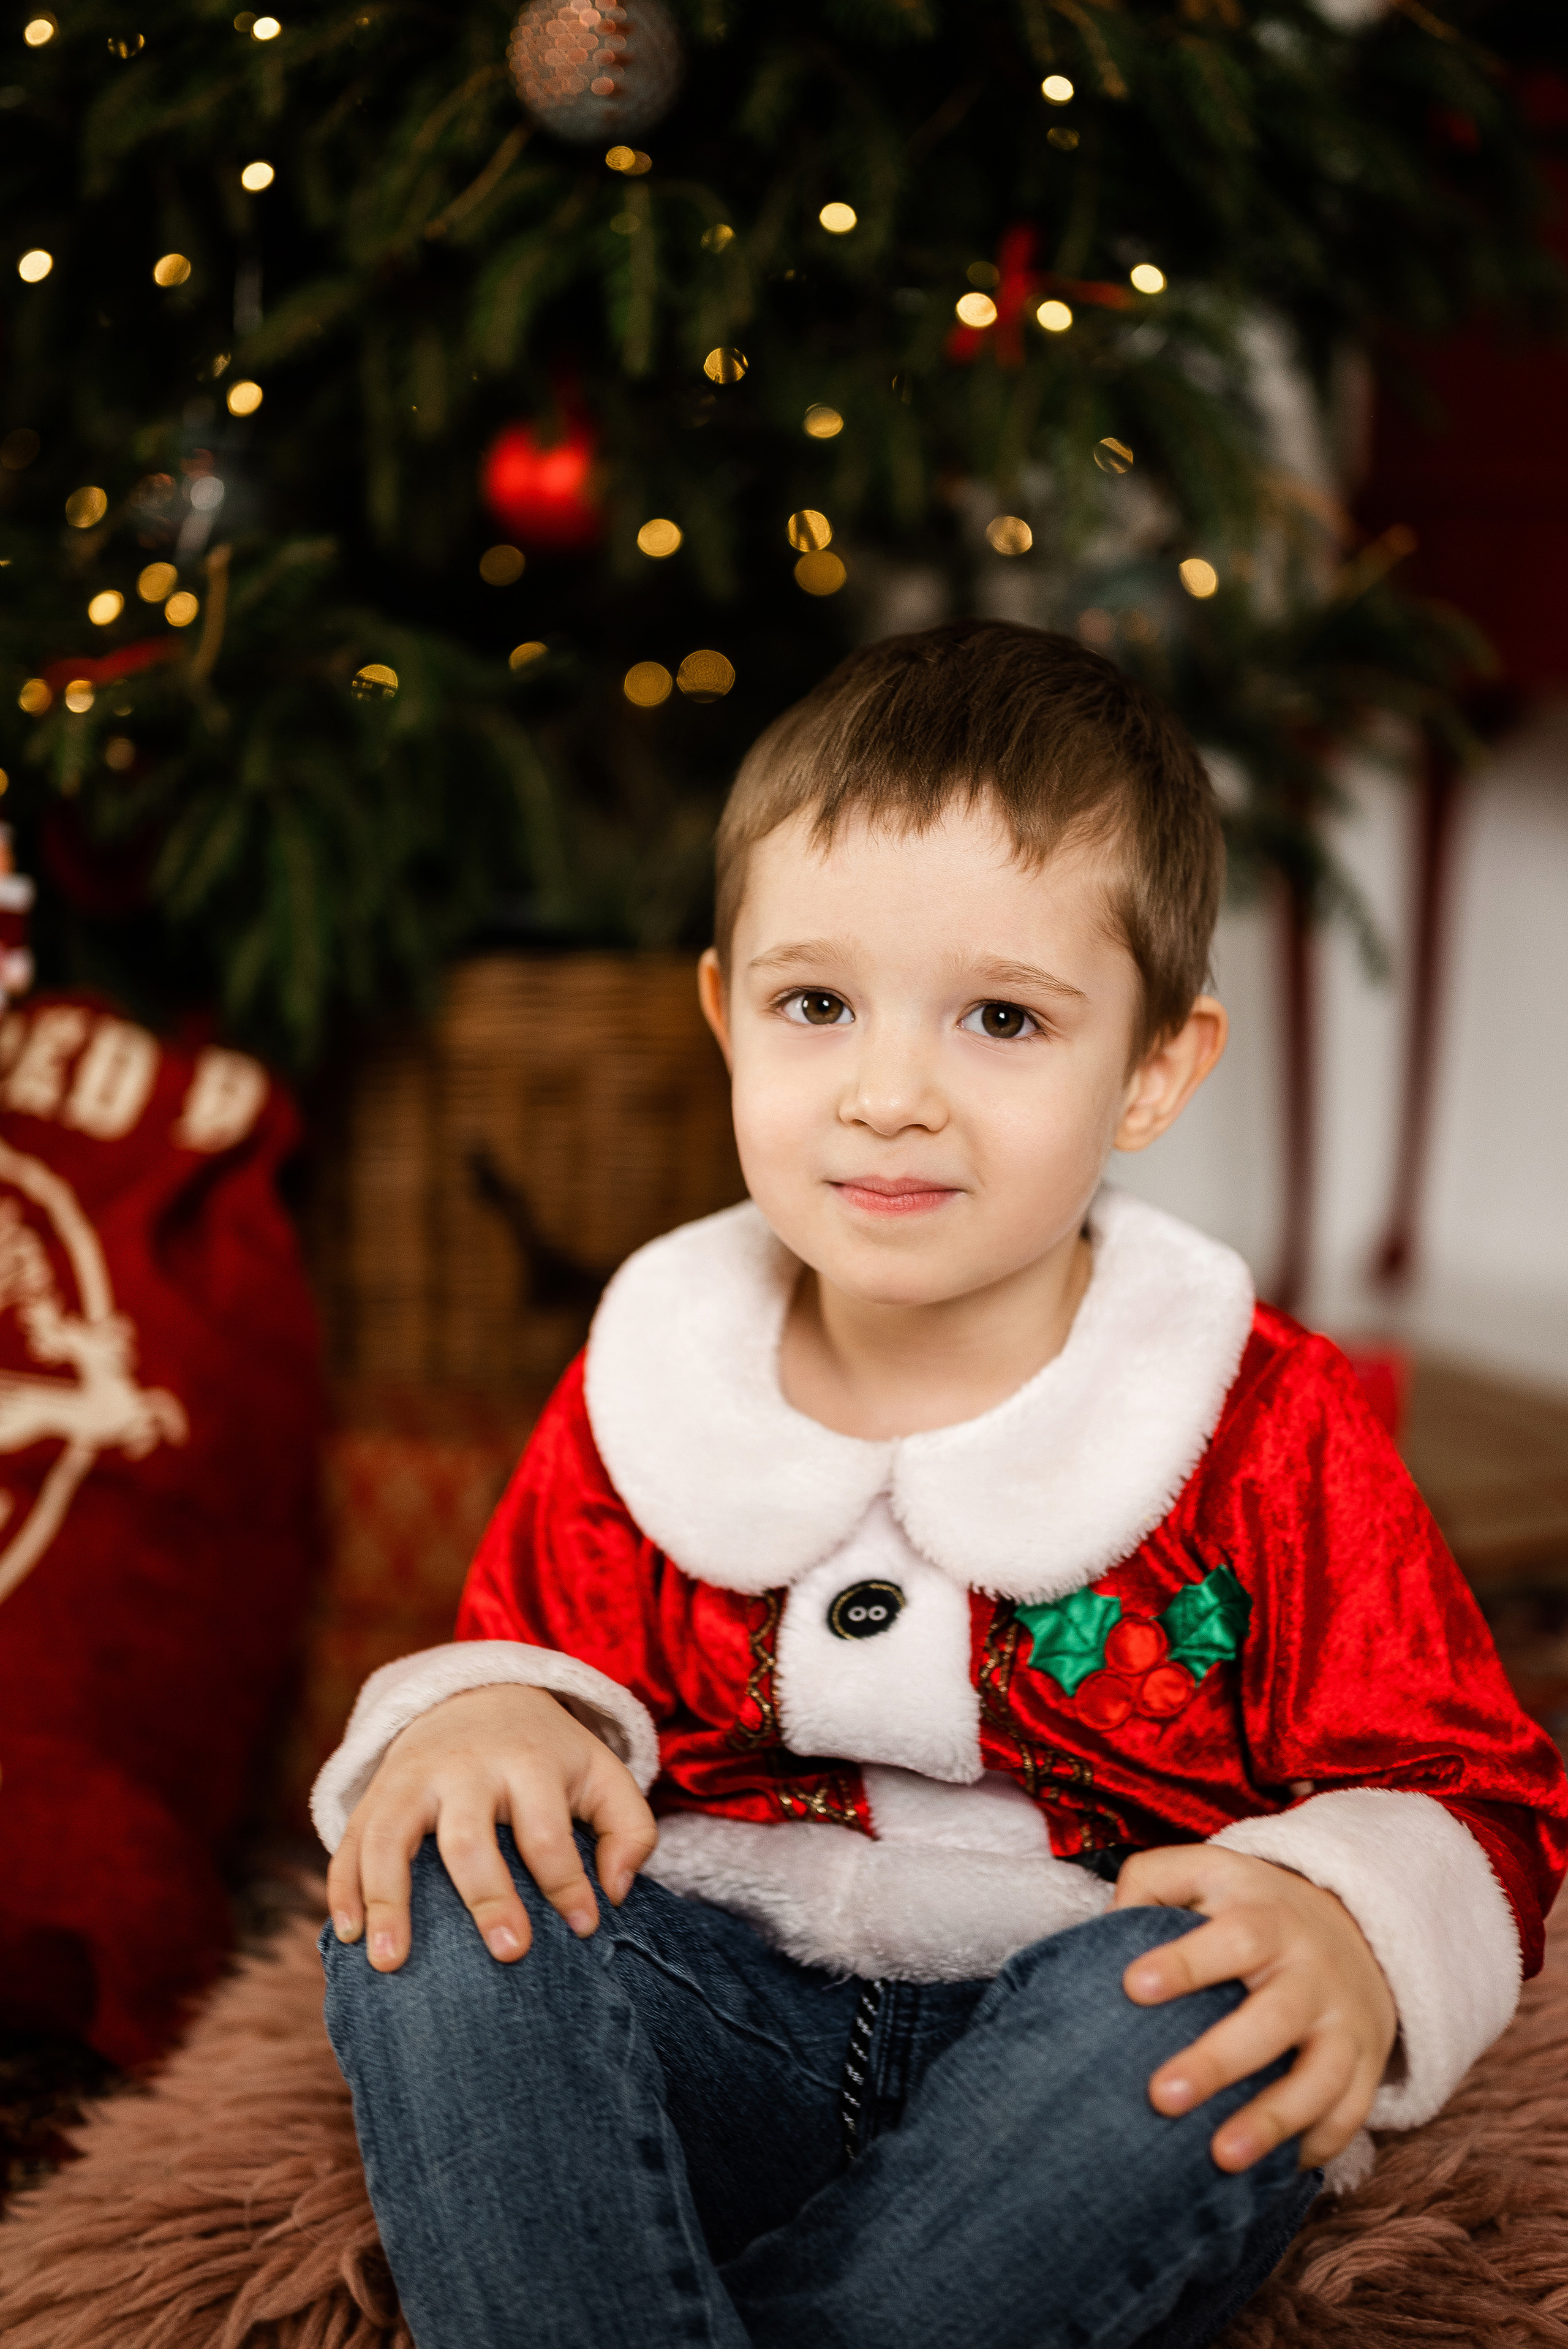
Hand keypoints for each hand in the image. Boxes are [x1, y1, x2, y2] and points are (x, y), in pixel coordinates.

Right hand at [327, 1682, 657, 1973]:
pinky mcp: (377, 1792)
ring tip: (390, 1963)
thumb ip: (630, 1830)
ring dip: (388, 1901)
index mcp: (527, 1763)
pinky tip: (349, 1936)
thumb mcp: (603, 1774)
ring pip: (391, 1837)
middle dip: (488, 1897)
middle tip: (509, 1953)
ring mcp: (413, 1778)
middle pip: (470, 1837)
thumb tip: (615, 1892)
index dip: (568, 1885)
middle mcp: (465, 1768)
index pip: (548, 1833)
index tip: (585, 1929)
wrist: (478, 1693)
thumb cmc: (549, 1756)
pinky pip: (351, 1840)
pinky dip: (345, 1887)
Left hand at [1114, 1843, 1396, 2172]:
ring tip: (1220, 2159)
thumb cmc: (1251, 1905)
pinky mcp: (1366, 2064)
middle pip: (1273, 2018)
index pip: (1233, 1938)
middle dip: (1219, 2061)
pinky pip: (1350, 2113)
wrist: (1353, 1926)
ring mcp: (1344, 2022)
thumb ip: (1152, 1883)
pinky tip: (1274, 2171)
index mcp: (1268, 1918)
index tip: (1133, 1987)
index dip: (1186, 1962)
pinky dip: (1317, 2144)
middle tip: (1161, 2097)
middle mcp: (1312, 1972)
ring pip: (1320, 2078)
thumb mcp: (1207, 1871)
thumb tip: (1106, 1929)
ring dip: (1272, 2121)